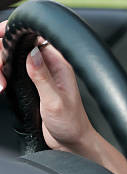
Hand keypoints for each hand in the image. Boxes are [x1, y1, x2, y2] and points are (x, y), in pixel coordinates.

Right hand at [0, 20, 97, 152]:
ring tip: (0, 84)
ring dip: (0, 67)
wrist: (72, 141)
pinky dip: (1, 76)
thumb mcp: (55, 101)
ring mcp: (39, 75)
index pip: (37, 37)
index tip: (1, 34)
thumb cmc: (71, 123)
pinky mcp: (30, 85)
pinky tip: (1, 87)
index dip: (17, 32)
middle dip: (2, 53)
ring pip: (12, 58)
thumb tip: (31, 53)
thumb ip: (42, 77)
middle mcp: (49, 66)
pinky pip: (11, 72)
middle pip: (19, 45)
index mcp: (60, 64)